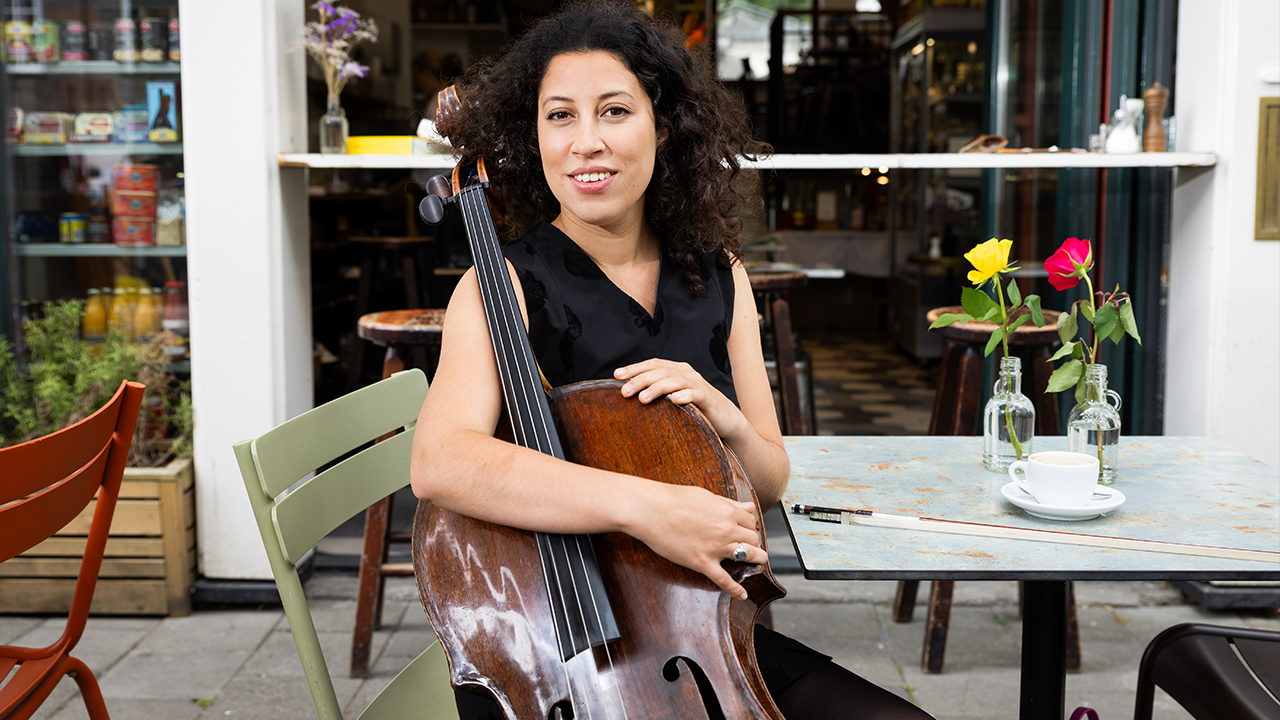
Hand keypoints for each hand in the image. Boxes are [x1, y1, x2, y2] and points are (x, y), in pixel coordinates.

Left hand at [614, 359, 744, 440]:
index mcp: (676, 370)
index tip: (617, 375)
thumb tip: (628, 396)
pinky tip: (674, 400)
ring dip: (658, 388)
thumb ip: (656, 394)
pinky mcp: (709, 398)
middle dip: (640, 380)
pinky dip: (685, 395)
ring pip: (675, 381)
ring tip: (643, 399)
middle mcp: (687, 373)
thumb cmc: (695, 409)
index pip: (653, 364)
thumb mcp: (673, 399)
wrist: (726, 419)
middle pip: (661, 371)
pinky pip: (696, 394)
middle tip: (624, 391)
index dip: (635, 368)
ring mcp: (698, 385)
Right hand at [627, 482, 765, 600]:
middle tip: (752, 545)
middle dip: (754, 542)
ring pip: (747, 556)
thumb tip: (749, 507)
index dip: (750, 525)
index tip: (748, 529)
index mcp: (727, 511)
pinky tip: (742, 594)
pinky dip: (735, 589)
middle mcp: (727, 530)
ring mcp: (715, 548)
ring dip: (756, 560)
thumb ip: (729, 503)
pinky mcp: (702, 563)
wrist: (650, 510)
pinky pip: (724, 579)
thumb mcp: (706, 496)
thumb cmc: (673, 499)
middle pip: (753, 539)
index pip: (750, 521)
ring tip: (758, 563)